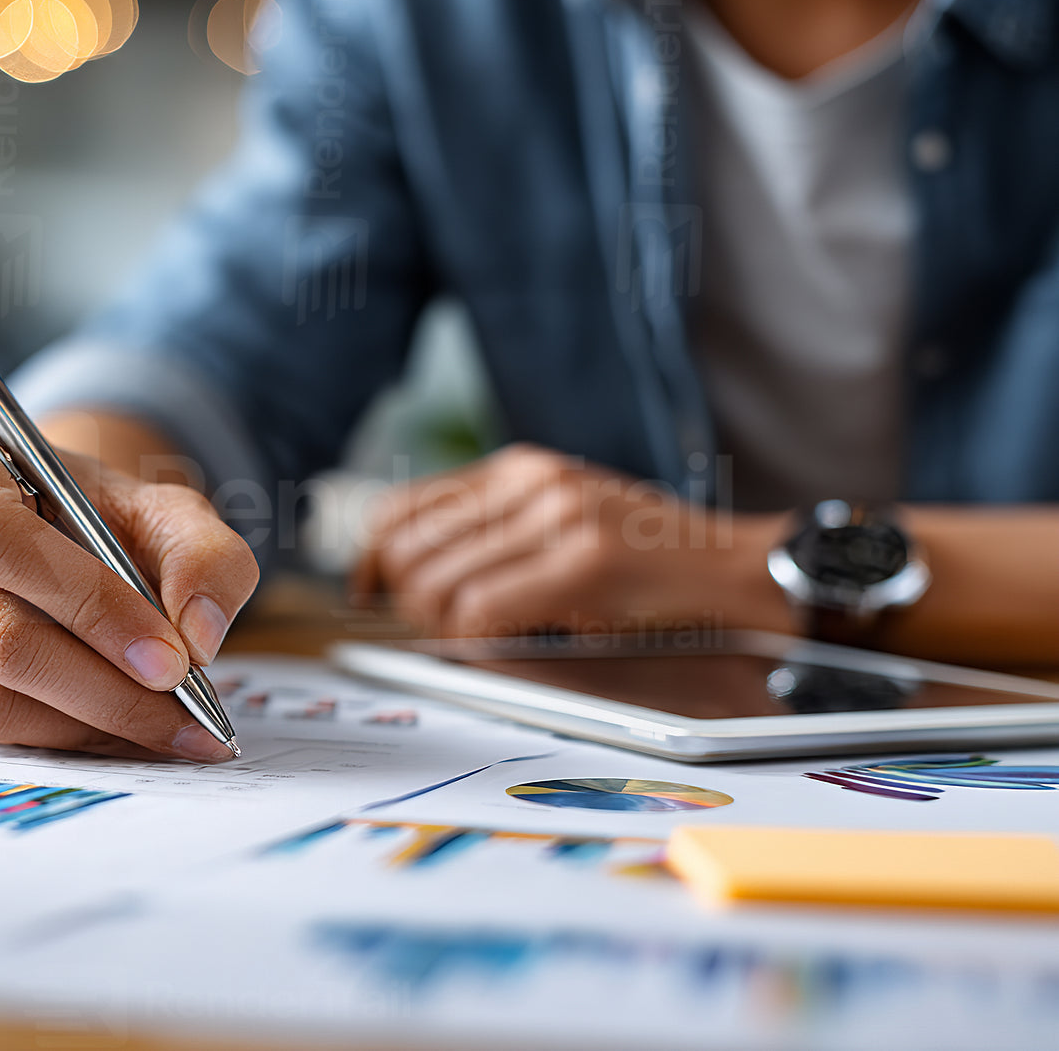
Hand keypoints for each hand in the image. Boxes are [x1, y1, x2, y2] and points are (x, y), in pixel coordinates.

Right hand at [0, 415, 258, 761]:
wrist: (48, 532)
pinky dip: (54, 740)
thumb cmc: (97, 516)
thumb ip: (203, 555)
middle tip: (187, 718)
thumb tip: (199, 636)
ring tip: (164, 729)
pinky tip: (111, 729)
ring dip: (86, 725)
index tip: (172, 659)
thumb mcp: (164, 509)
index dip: (87, 604)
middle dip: (105, 687)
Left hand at [352, 443, 791, 637]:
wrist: (739, 574)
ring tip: (489, 633)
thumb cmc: (648, 564)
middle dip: (409, 603)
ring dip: (444, 627)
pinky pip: (478, 614)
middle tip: (448, 627)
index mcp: (519, 469)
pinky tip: (518, 640)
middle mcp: (531, 481)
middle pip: (403, 551)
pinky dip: (480, 641)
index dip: (371, 561)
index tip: (371, 595)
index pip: (398, 509)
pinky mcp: (583, 563)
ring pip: (432, 586)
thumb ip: (491, 534)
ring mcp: (558, 517)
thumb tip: (398, 574)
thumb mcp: (561, 523)